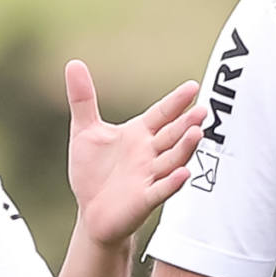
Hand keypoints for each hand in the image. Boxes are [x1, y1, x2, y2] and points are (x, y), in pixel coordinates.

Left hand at [62, 62, 207, 246]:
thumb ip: (83, 99)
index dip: (176, 102)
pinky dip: (172, 182)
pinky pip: (161, 190)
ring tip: (197, 134)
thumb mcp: (85, 131)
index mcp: (139, 135)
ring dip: (185, 148)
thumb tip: (73, 63)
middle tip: (202, 110)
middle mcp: (149, 154)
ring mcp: (149, 176)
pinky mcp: (144, 199)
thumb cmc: (93, 172)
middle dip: (187, 123)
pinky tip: (183, 174)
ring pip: (172, 160)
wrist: (91, 213)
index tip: (192, 87)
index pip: (162, 114)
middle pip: (172, 135)